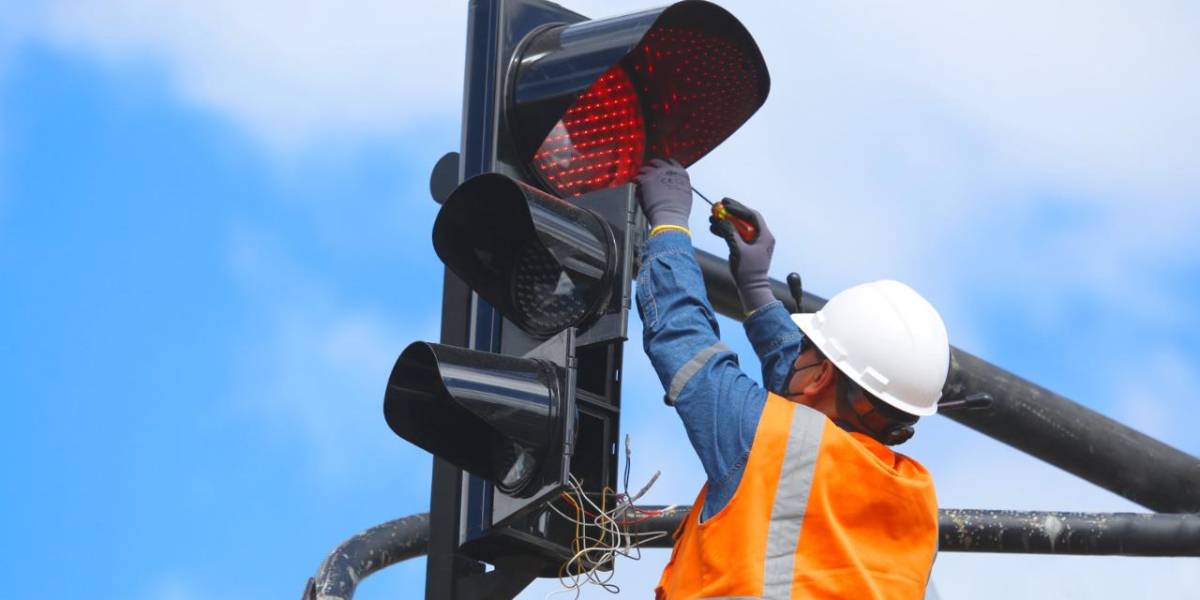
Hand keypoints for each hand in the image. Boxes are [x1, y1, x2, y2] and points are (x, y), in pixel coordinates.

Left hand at [635, 158, 691, 228]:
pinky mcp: (644, 180)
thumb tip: (673, 185)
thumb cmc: (678, 210)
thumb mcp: (685, 193)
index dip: (664, 164)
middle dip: (651, 166)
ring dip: (642, 174)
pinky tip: (635, 185)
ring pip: (645, 168)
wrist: (669, 216)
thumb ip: (678, 184)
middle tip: (648, 172)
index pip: (671, 162)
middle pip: (657, 162)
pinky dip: (635, 182)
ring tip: (640, 179)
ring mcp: (655, 174)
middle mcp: (667, 170)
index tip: (660, 167)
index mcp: (679, 173)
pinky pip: (636, 177)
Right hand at [710, 198, 775, 312]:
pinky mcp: (747, 249)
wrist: (751, 289)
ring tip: (712, 217)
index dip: (738, 208)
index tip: (726, 204)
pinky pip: (736, 236)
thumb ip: (731, 234)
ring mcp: (754, 243)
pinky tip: (714, 228)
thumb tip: (722, 221)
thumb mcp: (738, 251)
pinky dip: (726, 232)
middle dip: (731, 213)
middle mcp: (761, 237)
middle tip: (719, 205)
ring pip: (739, 227)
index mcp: (765, 236)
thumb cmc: (748, 272)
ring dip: (726, 222)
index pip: (752, 216)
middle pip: (745, 219)